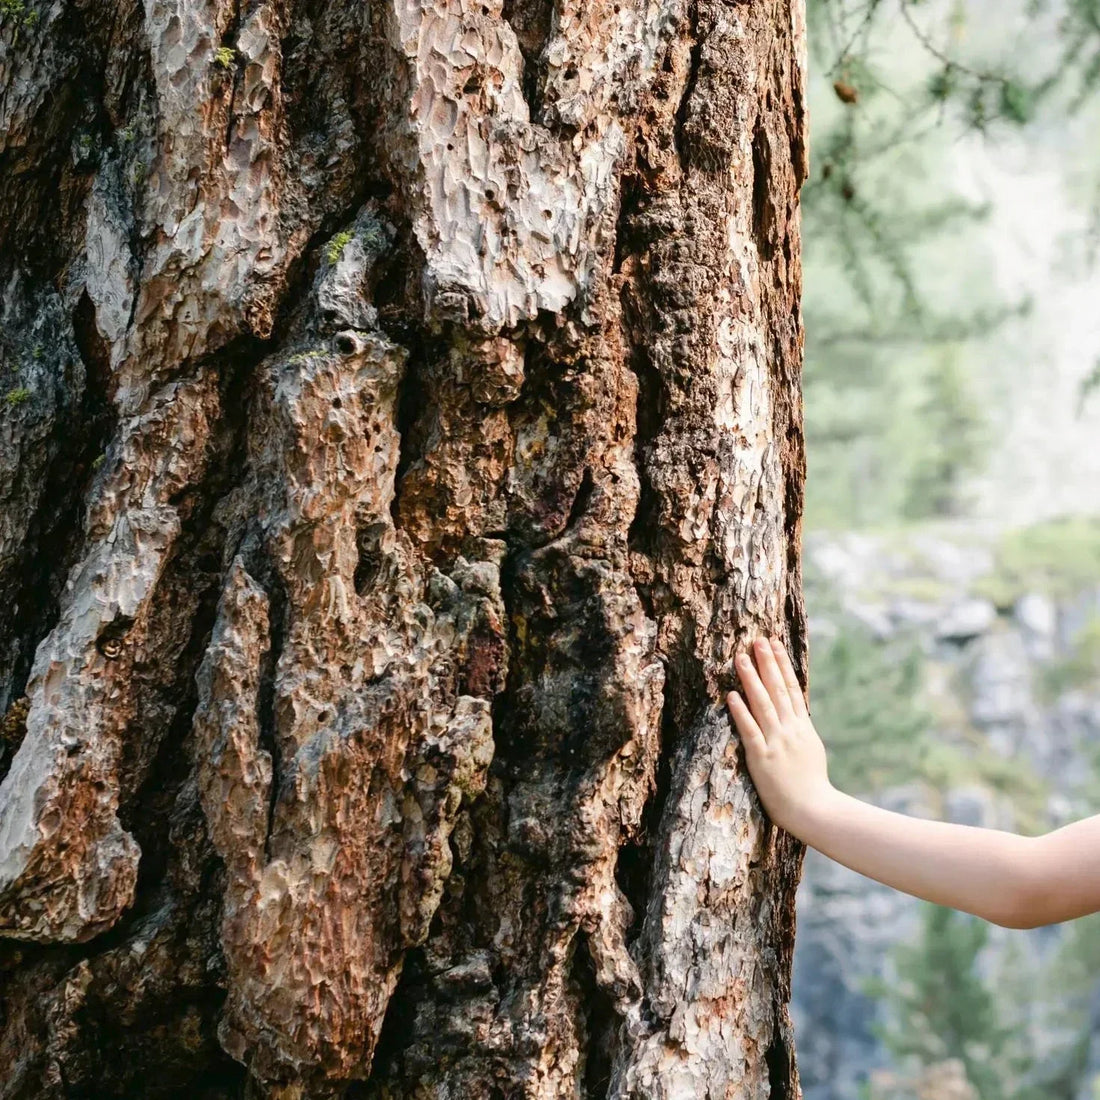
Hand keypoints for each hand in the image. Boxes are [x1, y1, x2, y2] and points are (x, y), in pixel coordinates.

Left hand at [726, 637, 834, 835]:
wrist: (815, 810)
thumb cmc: (812, 785)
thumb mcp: (810, 750)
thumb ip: (800, 730)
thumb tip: (794, 714)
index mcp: (802, 727)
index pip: (792, 688)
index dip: (782, 664)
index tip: (774, 643)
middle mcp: (790, 729)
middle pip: (778, 689)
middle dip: (767, 662)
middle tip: (757, 639)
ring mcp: (776, 742)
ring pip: (762, 704)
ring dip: (751, 679)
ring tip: (740, 657)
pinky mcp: (762, 758)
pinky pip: (749, 730)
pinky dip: (740, 712)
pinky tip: (731, 696)